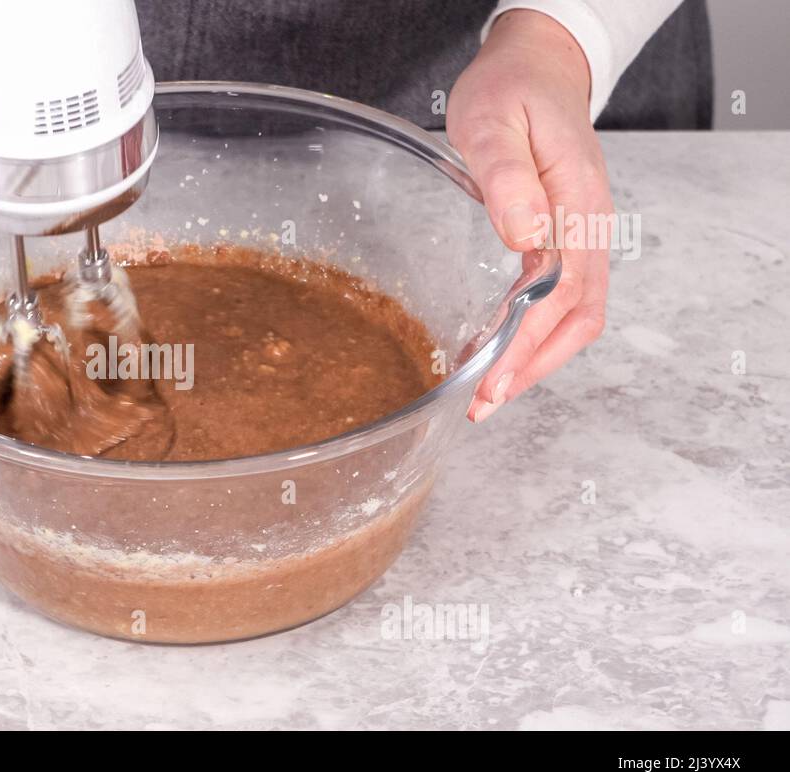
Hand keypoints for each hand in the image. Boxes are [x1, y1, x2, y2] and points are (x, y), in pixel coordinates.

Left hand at [446, 10, 611, 421]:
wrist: (538, 66)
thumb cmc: (510, 89)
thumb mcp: (492, 121)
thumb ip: (506, 177)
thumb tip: (522, 235)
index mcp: (577, 202)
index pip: (562, 292)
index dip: (528, 343)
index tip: (492, 379)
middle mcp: (589, 225)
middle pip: (578, 318)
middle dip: (531, 368)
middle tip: (482, 405)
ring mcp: (581, 234)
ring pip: (574, 316)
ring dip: (534, 359)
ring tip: (487, 393)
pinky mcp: (565, 239)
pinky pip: (560, 299)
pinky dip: (532, 334)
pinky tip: (496, 349)